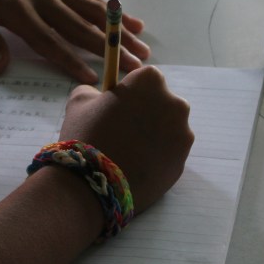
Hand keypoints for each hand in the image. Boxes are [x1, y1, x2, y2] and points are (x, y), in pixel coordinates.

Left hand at [0, 0, 149, 82]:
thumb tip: (2, 68)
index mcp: (16, 9)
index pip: (47, 40)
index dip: (70, 61)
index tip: (92, 79)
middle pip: (80, 28)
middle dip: (109, 49)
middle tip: (136, 68)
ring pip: (92, 12)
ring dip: (118, 31)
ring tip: (143, 47)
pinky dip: (110, 11)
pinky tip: (129, 20)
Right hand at [59, 65, 193, 212]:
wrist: (94, 184)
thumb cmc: (86, 135)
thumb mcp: (79, 102)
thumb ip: (94, 91)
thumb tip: (102, 96)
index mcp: (150, 82)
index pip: (146, 78)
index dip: (131, 91)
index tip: (118, 105)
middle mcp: (174, 103)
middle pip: (162, 102)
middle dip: (147, 112)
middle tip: (123, 130)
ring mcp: (183, 134)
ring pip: (168, 128)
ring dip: (154, 135)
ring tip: (129, 152)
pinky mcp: (184, 161)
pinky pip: (169, 153)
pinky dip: (157, 157)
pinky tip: (136, 167)